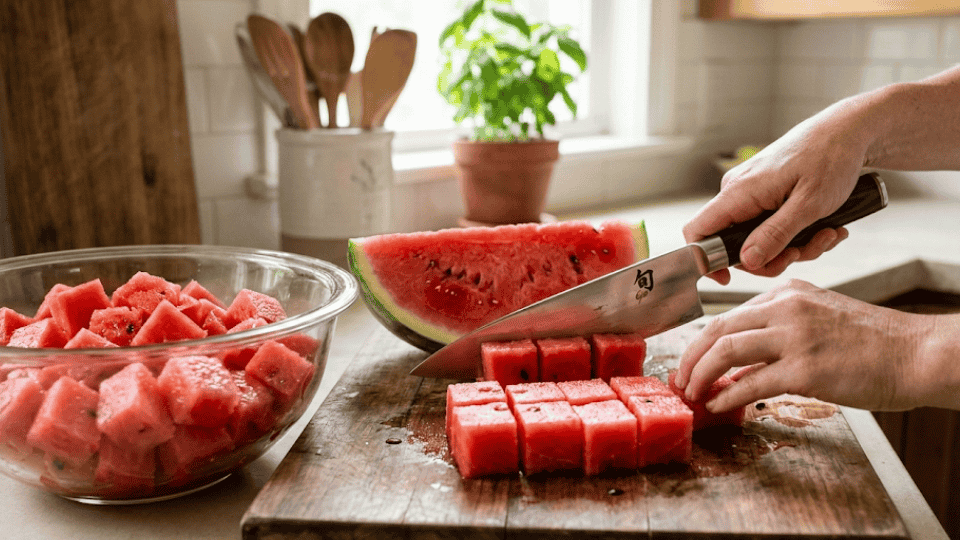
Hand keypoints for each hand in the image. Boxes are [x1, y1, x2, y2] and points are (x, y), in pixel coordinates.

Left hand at [672, 279, 933, 412]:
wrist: (918, 354)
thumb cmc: (874, 343)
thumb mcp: (820, 317)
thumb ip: (780, 330)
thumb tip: (740, 361)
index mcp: (787, 293)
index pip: (728, 315)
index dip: (701, 342)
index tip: (690, 362)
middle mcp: (787, 308)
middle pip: (716, 329)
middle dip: (690, 358)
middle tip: (680, 380)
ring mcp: (795, 337)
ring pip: (725, 351)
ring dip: (701, 376)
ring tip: (692, 394)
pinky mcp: (805, 368)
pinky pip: (750, 381)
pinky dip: (727, 396)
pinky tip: (719, 405)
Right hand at [684, 105, 869, 282]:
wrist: (848, 132)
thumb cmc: (831, 158)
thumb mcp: (809, 205)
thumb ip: (775, 235)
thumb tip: (747, 261)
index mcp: (739, 192)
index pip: (698, 231)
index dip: (705, 259)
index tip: (728, 278)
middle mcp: (738, 193)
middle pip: (734, 244)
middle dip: (772, 257)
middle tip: (803, 252)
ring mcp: (752, 194)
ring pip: (758, 239)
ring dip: (794, 247)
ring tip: (827, 234)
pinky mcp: (766, 195)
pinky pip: (771, 226)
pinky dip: (798, 234)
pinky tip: (825, 227)